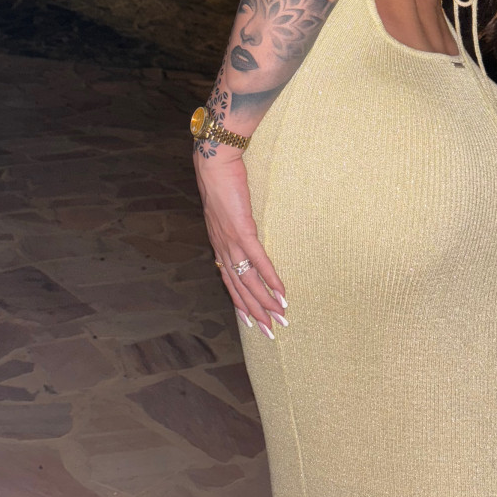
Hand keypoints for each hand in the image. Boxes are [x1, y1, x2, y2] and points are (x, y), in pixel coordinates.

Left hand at [193, 144, 286, 337]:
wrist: (214, 164)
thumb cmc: (221, 183)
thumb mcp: (224, 211)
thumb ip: (232, 226)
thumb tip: (243, 235)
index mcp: (218, 245)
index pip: (229, 282)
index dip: (241, 303)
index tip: (252, 322)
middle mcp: (222, 248)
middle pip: (240, 289)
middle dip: (256, 312)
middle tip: (272, 332)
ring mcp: (231, 241)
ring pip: (249, 281)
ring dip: (266, 301)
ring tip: (281, 317)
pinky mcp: (242, 230)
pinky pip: (258, 260)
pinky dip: (271, 278)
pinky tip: (282, 291)